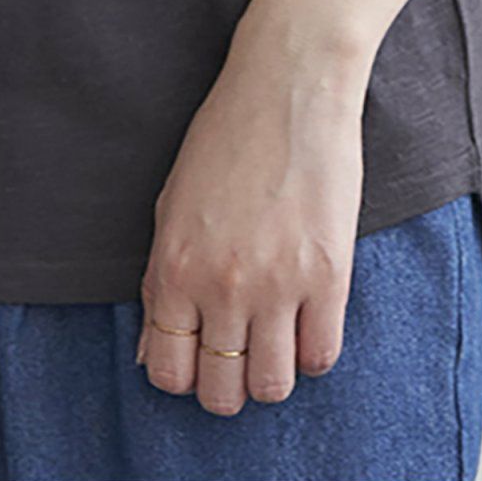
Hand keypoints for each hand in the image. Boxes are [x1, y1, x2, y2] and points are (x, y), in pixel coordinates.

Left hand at [136, 0, 370, 415]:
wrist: (287, 88)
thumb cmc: (224, 140)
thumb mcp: (171, 206)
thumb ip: (159, 283)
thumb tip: (153, 354)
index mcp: (174, 266)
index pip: (168, 370)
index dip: (182, 376)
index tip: (198, 360)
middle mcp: (221, 285)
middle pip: (221, 392)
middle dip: (227, 385)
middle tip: (238, 356)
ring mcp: (277, 283)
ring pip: (273, 386)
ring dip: (272, 375)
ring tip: (275, 342)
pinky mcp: (329, 275)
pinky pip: (322, 357)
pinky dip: (313, 353)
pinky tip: (307, 323)